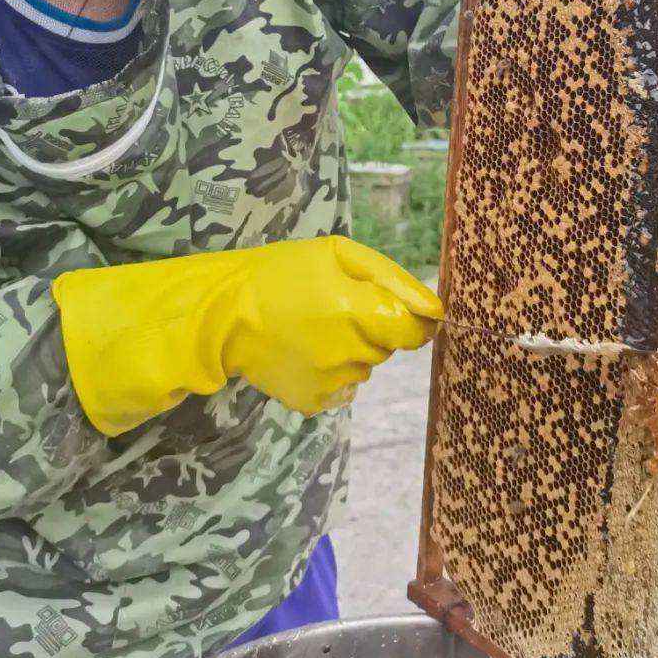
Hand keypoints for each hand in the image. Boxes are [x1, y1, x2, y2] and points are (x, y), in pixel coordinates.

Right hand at [54, 236, 442, 435]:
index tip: (394, 307)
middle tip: (340, 308)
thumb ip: (392, 280)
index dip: (412, 319)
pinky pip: (344, 388)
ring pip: (367, 367)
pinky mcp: (312, 403)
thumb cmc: (282, 272)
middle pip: (390, 348)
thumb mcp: (338, 254)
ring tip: (317, 327)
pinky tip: (308, 351)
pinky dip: (335, 372)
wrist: (222, 313)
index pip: (414, 331)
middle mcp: (347, 353)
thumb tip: (436, 309)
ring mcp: (329, 382)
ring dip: (355, 349)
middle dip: (376, 328)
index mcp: (355, 312)